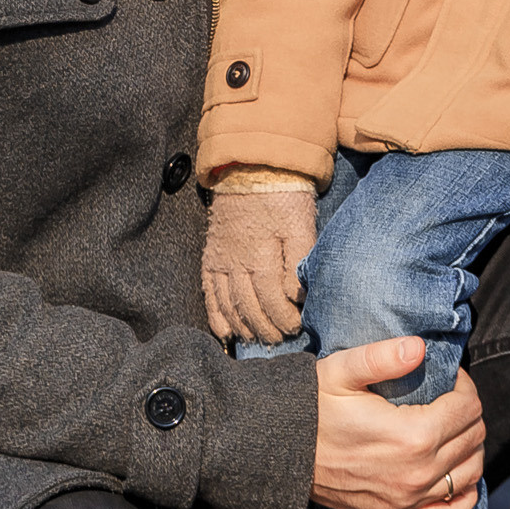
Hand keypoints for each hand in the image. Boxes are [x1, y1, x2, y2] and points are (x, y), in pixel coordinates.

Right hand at [201, 182, 316, 343]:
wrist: (251, 167)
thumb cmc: (282, 196)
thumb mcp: (300, 224)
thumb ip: (298, 260)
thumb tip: (297, 295)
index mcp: (260, 255)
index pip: (270, 298)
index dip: (283, 318)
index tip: (296, 327)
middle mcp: (235, 262)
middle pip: (248, 306)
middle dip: (265, 328)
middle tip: (280, 340)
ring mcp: (219, 261)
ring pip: (228, 304)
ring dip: (242, 326)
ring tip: (257, 339)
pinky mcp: (210, 257)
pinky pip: (209, 293)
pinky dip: (216, 316)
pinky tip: (225, 332)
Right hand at [311, 338, 485, 508]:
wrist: (281, 453)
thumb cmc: (311, 408)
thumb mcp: (340, 372)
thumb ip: (382, 357)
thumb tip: (420, 347)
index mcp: (412, 435)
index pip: (467, 409)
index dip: (463, 386)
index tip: (447, 377)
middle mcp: (418, 472)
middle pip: (473, 439)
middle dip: (468, 413)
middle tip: (448, 398)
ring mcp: (409, 499)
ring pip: (469, 473)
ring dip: (470, 448)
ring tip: (452, 428)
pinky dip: (463, 496)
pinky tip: (459, 476)